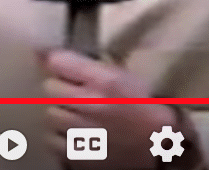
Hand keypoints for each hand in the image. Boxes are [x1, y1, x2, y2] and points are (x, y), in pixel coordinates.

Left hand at [40, 49, 201, 169]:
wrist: (162, 148)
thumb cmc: (145, 106)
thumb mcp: (124, 76)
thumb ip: (90, 65)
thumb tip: (47, 53)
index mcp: (106, 81)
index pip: (57, 61)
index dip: (59, 64)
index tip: (64, 68)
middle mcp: (90, 104)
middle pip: (50, 89)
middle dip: (61, 90)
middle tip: (75, 96)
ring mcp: (82, 132)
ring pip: (50, 115)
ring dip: (60, 115)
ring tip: (78, 118)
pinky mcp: (78, 156)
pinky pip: (52, 141)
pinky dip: (61, 139)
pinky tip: (78, 137)